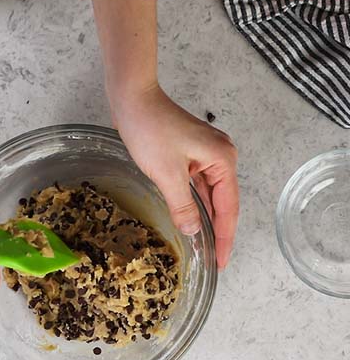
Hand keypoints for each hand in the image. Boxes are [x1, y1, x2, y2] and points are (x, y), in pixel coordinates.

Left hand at [109, 84, 238, 268]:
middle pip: (221, 201)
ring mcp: (204, 153)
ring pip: (207, 193)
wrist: (132, 97)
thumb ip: (183, 206)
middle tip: (212, 261)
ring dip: (203, 216)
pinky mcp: (188, 151)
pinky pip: (195, 182)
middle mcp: (220, 156)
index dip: (224, 237)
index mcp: (223, 160)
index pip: (228, 208)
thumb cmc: (150, 128)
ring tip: (202, 246)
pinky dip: (191, 200)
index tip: (221, 262)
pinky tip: (188, 217)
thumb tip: (195, 232)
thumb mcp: (166, 174)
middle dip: (216, 230)